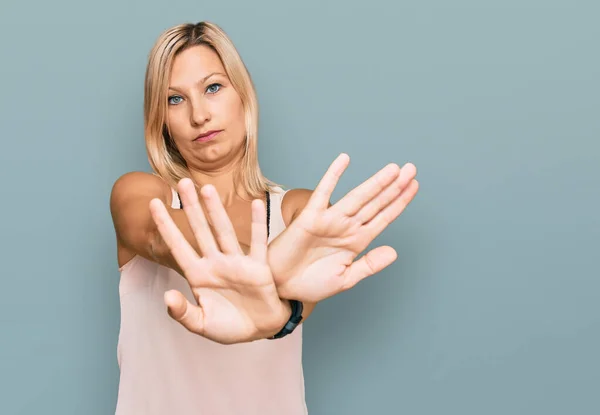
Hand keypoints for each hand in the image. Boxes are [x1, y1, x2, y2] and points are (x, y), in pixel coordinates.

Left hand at [149, 178, 289, 344]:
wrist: (260, 329)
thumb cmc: (230, 326)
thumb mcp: (202, 325)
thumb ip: (183, 313)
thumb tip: (167, 297)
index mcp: (198, 275)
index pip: (178, 246)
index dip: (166, 226)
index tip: (153, 204)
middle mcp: (216, 263)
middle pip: (201, 230)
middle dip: (191, 207)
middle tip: (182, 182)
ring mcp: (237, 263)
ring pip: (224, 231)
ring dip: (216, 210)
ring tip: (207, 189)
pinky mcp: (258, 267)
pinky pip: (257, 242)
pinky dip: (256, 224)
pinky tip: (255, 203)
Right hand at [267, 153, 418, 301]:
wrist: (281, 287)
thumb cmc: (309, 283)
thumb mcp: (345, 279)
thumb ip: (368, 265)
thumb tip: (394, 252)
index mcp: (357, 241)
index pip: (384, 217)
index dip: (399, 201)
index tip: (414, 186)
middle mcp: (346, 227)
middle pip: (376, 203)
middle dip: (394, 186)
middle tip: (411, 168)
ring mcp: (330, 220)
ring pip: (358, 197)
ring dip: (376, 183)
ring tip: (393, 169)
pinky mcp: (310, 217)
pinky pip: (323, 193)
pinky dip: (333, 176)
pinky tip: (344, 160)